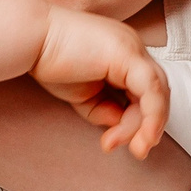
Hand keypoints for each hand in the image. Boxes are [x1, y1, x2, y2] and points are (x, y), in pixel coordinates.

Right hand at [34, 7, 169, 158]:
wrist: (32, 40)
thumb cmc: (50, 61)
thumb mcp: (84, 95)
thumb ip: (105, 110)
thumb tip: (120, 125)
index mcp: (123, 55)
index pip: (145, 91)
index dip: (140, 120)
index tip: (117, 141)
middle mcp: (133, 48)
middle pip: (156, 92)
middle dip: (150, 125)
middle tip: (138, 151)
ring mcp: (132, 49)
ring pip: (157, 93)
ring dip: (148, 125)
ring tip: (133, 147)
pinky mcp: (128, 54)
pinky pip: (151, 89)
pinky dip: (151, 115)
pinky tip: (141, 136)